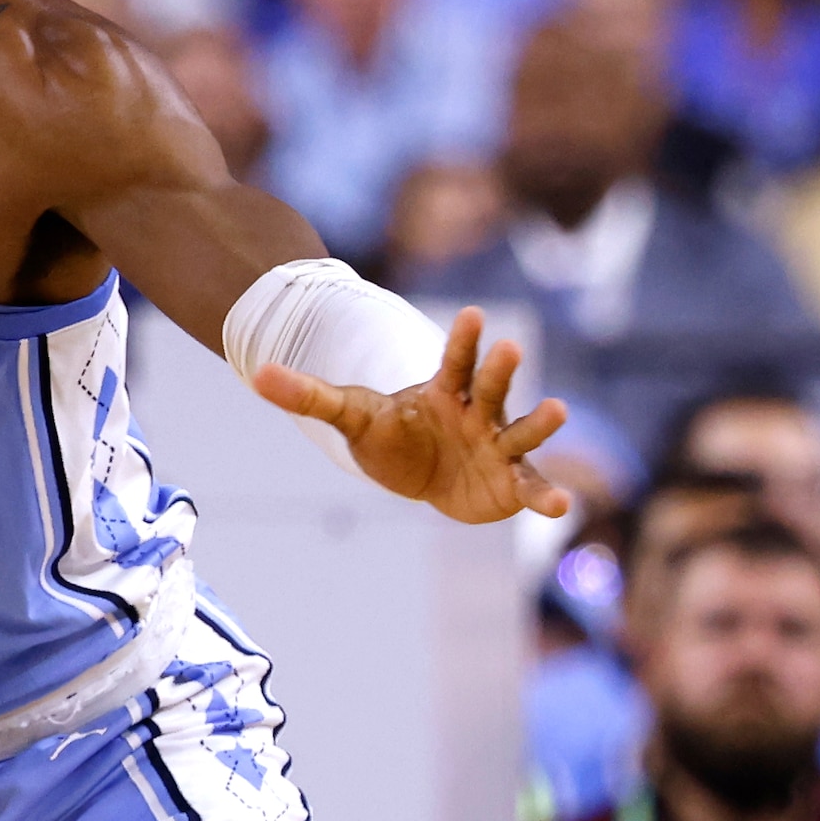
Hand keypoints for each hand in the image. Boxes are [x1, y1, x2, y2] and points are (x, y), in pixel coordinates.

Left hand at [252, 306, 572, 526]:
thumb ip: (310, 394)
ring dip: (538, 422)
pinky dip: (547, 496)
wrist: (422, 473)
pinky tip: (563, 506)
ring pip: (520, 431)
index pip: (453, 360)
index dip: (462, 339)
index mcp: (443, 390)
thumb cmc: (391, 436)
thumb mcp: (351, 415)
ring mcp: (499, 444)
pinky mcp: (512, 483)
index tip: (471, 313)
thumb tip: (256, 375)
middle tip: (510, 348)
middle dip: (499, 369)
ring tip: (557, 410)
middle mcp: (478, 411)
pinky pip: (532, 487)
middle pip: (489, 387)